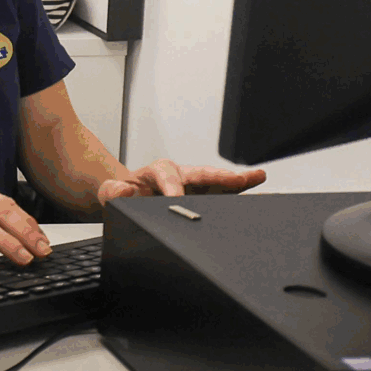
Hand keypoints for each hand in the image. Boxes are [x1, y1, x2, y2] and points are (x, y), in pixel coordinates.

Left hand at [95, 160, 267, 204]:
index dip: (173, 188)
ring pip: (219, 181)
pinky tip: (259, 192)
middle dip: (219, 177)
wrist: (132, 198)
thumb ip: (114, 191)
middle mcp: (182, 174)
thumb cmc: (126, 194)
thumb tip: (126, 190)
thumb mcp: (111, 193)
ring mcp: (196, 185)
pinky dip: (241, 192)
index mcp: (160, 171)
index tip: (177, 199)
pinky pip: (225, 193)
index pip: (168, 177)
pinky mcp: (206, 195)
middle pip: (202, 173)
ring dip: (239, 181)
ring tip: (258, 177)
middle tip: (237, 180)